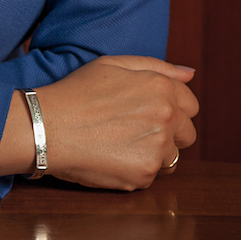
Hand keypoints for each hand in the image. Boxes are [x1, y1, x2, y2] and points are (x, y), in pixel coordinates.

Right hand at [0, 55, 197, 189]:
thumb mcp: (113, 64)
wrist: (50, 125)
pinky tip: (113, 156)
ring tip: (121, 143)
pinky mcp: (145, 174)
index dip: (171, 108)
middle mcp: (166, 117)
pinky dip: (137, 168)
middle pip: (187, 134)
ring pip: (172, 157)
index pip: (190, 105)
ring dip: (155, 153)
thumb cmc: (78, 90)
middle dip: (169, 133)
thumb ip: (156, 67)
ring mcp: (157, 148)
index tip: (150, 111)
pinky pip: (152, 175)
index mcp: (160, 87)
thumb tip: (189, 74)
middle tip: (135, 129)